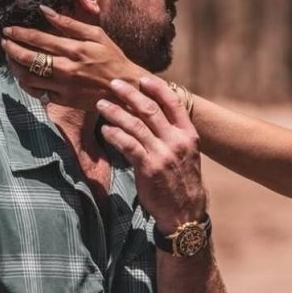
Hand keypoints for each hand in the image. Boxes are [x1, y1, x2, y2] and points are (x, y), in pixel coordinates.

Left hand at [1, 10, 136, 106]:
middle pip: (29, 59)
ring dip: (16, 68)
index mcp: (74, 49)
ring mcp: (64, 87)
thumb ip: (69, 23)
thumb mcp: (96, 34)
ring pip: (29, 79)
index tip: (7, 30)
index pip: (38, 39)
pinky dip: (29, 85)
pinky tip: (26, 77)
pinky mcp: (65, 100)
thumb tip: (44, 10)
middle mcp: (66, 69)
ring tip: (12, 60)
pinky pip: (39, 93)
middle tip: (5, 43)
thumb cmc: (112, 58)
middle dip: (11, 50)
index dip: (19, 33)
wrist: (126, 88)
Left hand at [97, 77, 206, 237]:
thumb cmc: (183, 183)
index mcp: (189, 136)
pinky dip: (115, 134)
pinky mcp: (148, 168)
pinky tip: (106, 129)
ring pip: (135, 124)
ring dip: (115, 112)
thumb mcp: (187, 156)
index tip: (141, 79)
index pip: (173, 103)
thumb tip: (155, 117)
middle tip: (113, 84)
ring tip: (102, 105)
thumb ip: (173, 135)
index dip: (156, 87)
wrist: (185, 213)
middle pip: (150, 109)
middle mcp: (176, 142)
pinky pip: (128, 144)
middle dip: (129, 94)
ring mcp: (162, 154)